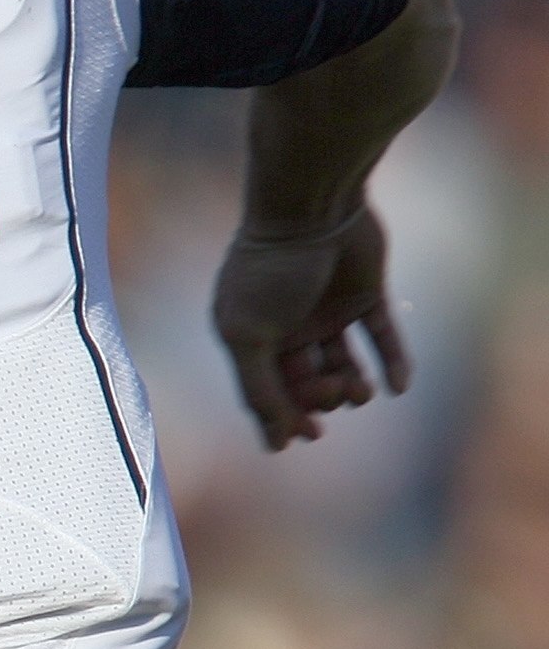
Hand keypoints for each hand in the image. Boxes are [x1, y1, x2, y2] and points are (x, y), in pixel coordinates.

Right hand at [212, 203, 410, 450]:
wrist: (311, 207)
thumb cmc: (271, 271)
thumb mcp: (250, 335)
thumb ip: (258, 387)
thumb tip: (277, 441)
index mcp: (251, 336)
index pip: (266, 390)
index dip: (284, 418)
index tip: (305, 435)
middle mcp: (287, 326)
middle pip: (306, 382)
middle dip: (320, 398)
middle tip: (334, 393)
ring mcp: (327, 310)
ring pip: (343, 365)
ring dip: (353, 387)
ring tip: (360, 390)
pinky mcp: (365, 294)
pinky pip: (382, 337)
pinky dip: (393, 362)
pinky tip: (398, 386)